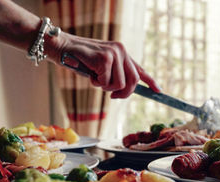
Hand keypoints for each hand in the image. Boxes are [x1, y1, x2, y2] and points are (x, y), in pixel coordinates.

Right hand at [46, 32, 160, 97]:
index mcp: (122, 53)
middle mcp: (121, 50)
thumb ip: (115, 74)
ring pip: (120, 85)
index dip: (150, 81)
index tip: (158, 90)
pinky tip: (89, 72)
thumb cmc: (79, 59)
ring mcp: (114, 53)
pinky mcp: (106, 58)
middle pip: (133, 81)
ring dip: (105, 87)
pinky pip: (107, 83)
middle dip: (124, 93)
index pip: (139, 69)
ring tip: (95, 77)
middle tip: (113, 96)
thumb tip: (125, 89)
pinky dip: (96, 83)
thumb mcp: (101, 67)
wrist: (61, 47)